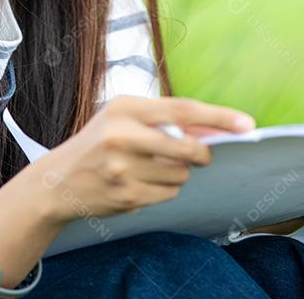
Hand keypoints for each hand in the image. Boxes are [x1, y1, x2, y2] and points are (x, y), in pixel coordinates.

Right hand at [27, 95, 255, 224]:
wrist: (57, 181)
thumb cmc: (98, 142)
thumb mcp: (124, 117)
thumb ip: (165, 119)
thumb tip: (213, 126)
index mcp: (125, 108)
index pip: (182, 110)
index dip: (219, 117)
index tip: (247, 124)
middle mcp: (122, 136)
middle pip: (189, 148)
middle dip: (202, 154)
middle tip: (200, 154)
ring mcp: (123, 169)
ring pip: (181, 175)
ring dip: (178, 173)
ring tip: (153, 167)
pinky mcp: (126, 196)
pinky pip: (168, 194)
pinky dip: (164, 190)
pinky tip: (142, 183)